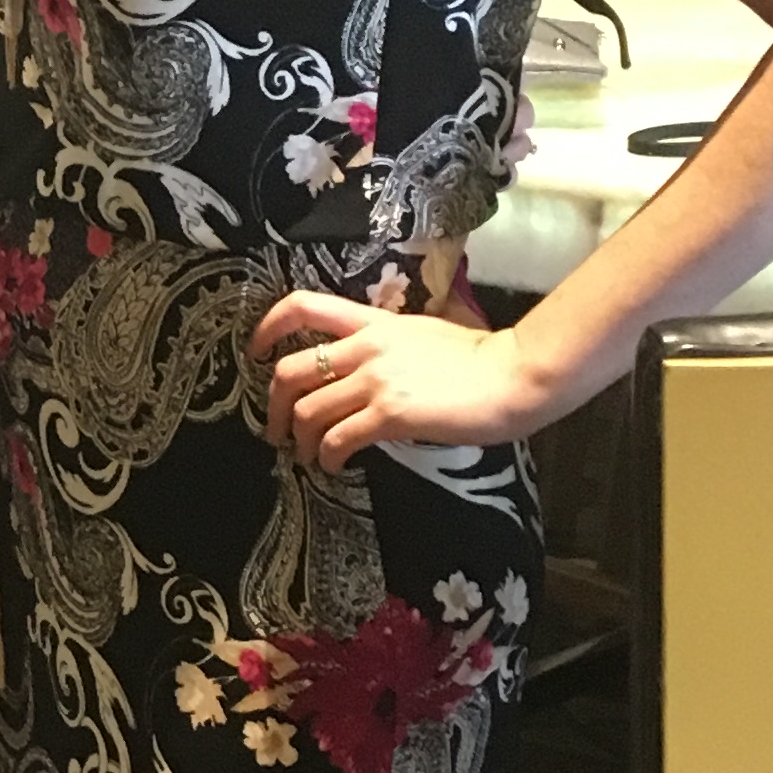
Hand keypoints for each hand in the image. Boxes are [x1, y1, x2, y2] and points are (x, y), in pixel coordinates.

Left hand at [252, 285, 551, 466]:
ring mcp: (376, 381)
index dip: (267, 328)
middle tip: (275, 429)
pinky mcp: (391, 415)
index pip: (302, 306)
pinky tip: (335, 466)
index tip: (255, 352)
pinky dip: (328, 457)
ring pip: (308, 411)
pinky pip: (338, 439)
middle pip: (289, 371)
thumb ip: (389, 345)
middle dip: (272, 406)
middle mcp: (366, 348)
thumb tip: (368, 369)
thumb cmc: (481, 360)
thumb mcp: (425, 334)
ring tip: (309, 456)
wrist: (516, 376)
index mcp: (374, 323)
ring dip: (300, 440)